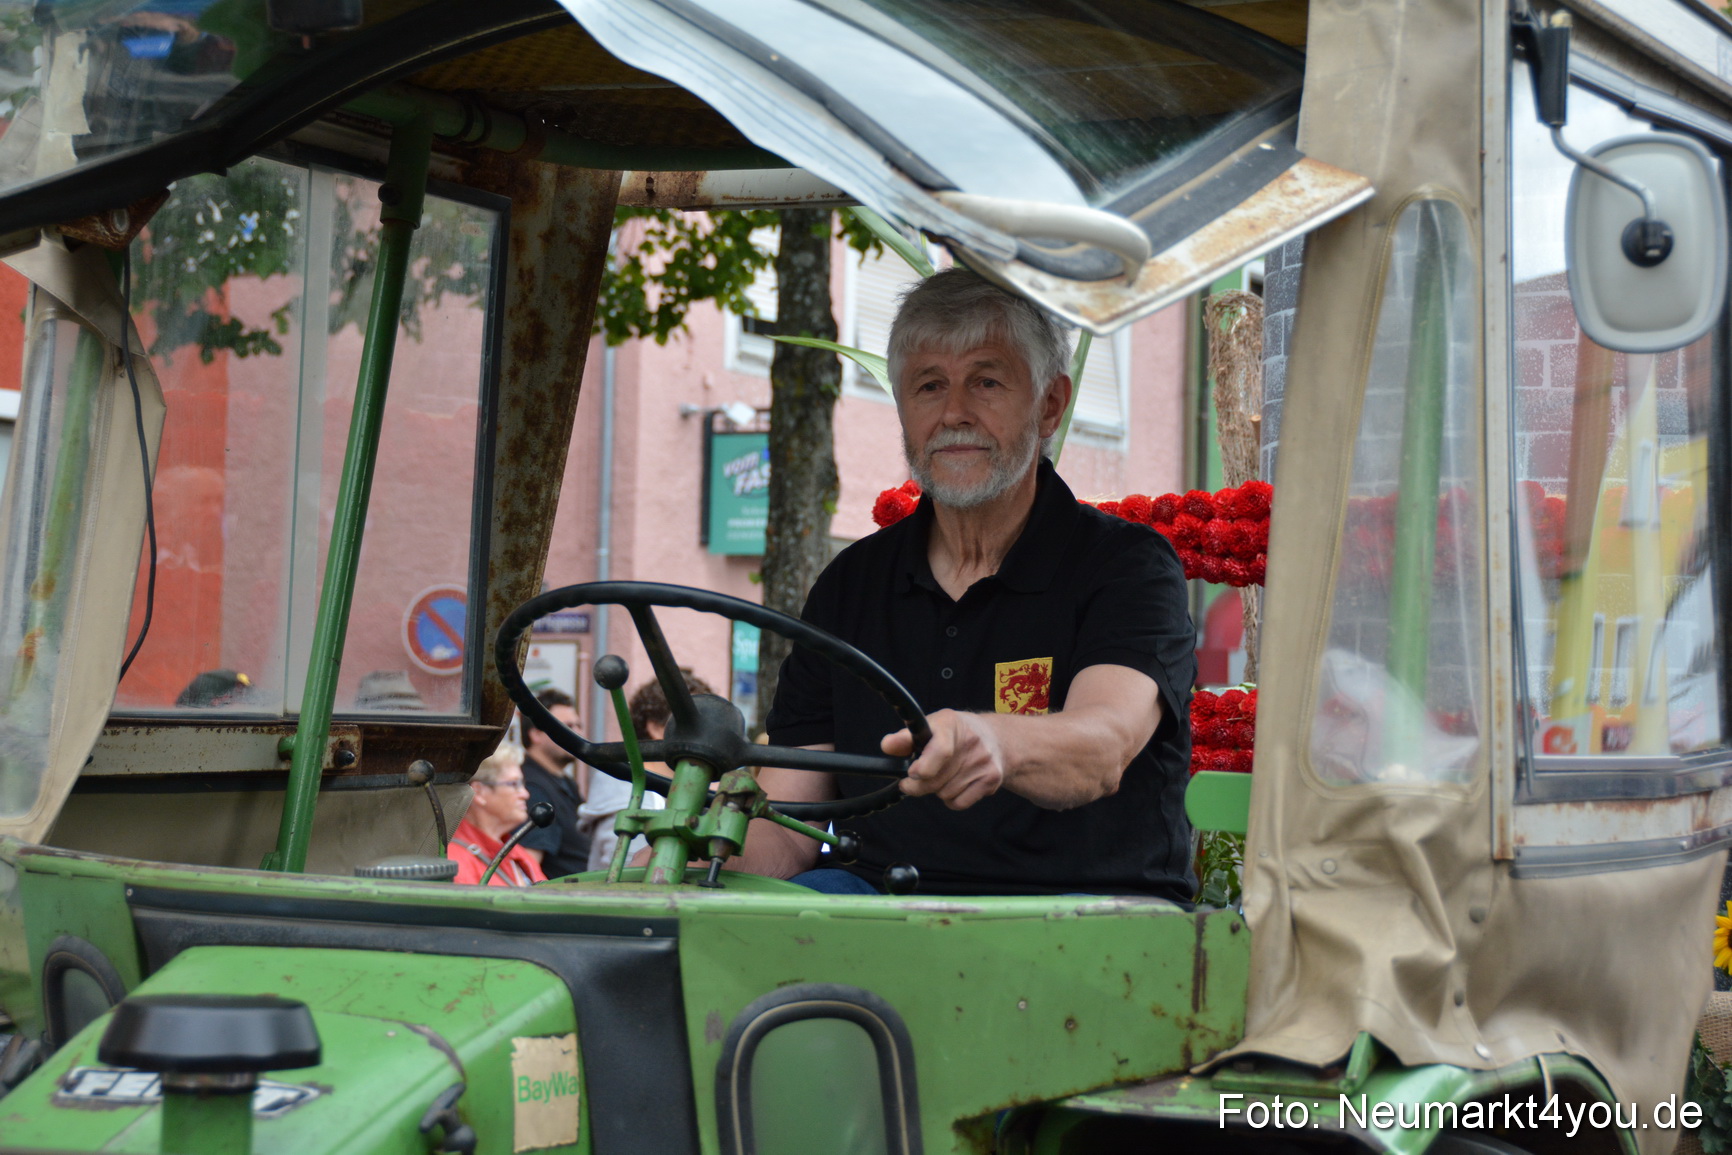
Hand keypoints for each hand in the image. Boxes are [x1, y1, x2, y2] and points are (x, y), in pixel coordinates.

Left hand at [882, 710, 1004, 809]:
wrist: (997, 738)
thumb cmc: (954, 733)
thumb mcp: (931, 727)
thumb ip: (906, 738)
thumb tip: (887, 746)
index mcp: (950, 724)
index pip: (940, 750)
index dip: (923, 767)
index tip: (911, 773)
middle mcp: (971, 742)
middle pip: (935, 780)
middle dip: (919, 784)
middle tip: (916, 776)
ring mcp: (983, 762)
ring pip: (944, 794)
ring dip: (938, 789)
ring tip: (946, 773)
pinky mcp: (992, 780)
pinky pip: (958, 803)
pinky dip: (951, 799)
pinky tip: (956, 783)